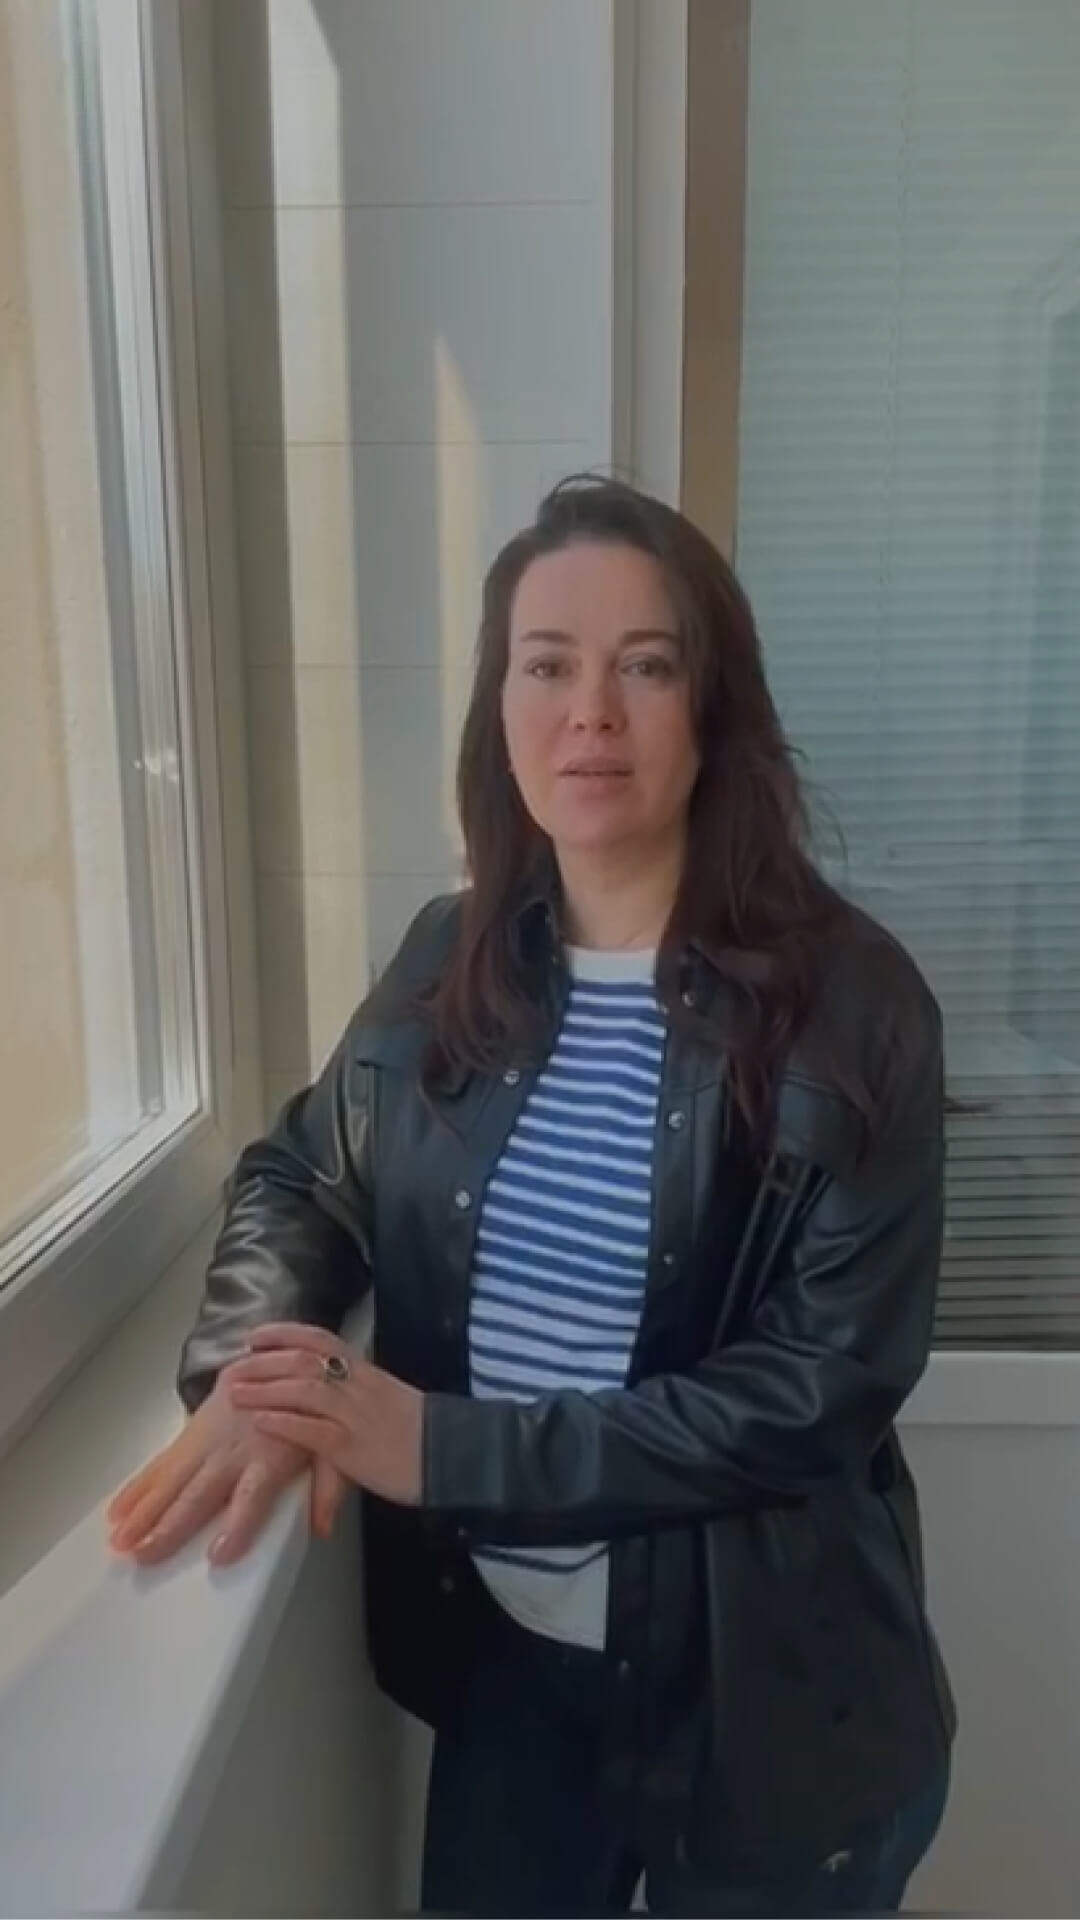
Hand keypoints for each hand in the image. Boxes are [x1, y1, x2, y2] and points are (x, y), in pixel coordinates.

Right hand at [106, 1368, 346, 1565]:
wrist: (283, 1355)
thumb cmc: (308, 1408)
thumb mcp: (330, 1444)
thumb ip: (329, 1486)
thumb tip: (322, 1528)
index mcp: (271, 1455)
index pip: (254, 1494)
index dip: (238, 1524)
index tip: (219, 1553)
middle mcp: (234, 1447)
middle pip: (200, 1490)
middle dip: (170, 1523)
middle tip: (145, 1553)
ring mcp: (209, 1437)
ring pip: (172, 1477)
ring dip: (144, 1509)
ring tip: (121, 1538)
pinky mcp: (193, 1428)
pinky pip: (163, 1460)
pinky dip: (139, 1486)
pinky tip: (119, 1508)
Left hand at [225, 1323, 424, 1507]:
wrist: (454, 1457)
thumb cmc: (423, 1434)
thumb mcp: (389, 1399)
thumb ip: (360, 1390)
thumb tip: (331, 1386)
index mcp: (367, 1372)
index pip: (321, 1340)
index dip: (284, 1334)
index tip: (255, 1335)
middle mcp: (358, 1386)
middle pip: (304, 1361)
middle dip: (265, 1361)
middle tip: (235, 1366)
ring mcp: (354, 1416)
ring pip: (304, 1390)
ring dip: (265, 1389)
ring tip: (236, 1393)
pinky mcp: (352, 1449)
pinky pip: (312, 1431)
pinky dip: (283, 1424)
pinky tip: (260, 1423)